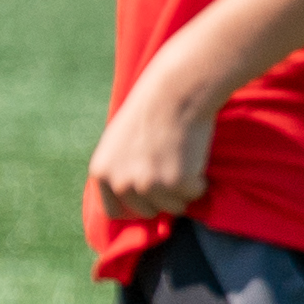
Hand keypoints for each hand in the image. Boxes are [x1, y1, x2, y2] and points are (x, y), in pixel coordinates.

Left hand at [87, 67, 218, 223]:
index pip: (114, 211)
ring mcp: (148, 185)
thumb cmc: (151, 110)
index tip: (150, 197)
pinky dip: (201, 180)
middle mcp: (120, 183)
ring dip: (184, 189)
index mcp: (102, 173)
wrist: (175, 92)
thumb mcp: (118, 141)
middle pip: (148, 211)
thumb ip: (119, 169)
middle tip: (174, 169)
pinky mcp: (176, 183)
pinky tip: (195, 156)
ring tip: (185, 159)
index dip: (136, 205)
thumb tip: (129, 197)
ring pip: (174, 207)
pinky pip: (195, 194)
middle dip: (164, 197)